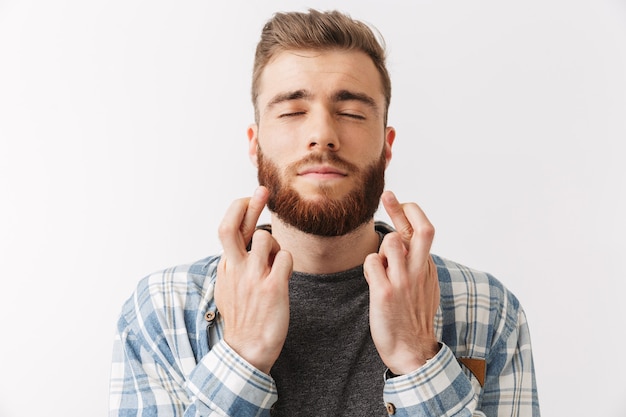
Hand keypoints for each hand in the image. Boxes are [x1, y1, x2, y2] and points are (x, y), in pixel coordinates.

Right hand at [214, 186, 292, 373]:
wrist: (247, 349)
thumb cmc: (242, 317)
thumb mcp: (228, 287)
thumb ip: (233, 263)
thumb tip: (240, 244)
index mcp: (225, 266)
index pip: (227, 229)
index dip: (238, 210)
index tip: (249, 199)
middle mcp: (236, 268)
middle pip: (232, 227)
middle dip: (249, 204)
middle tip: (262, 190)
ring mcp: (253, 277)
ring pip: (268, 239)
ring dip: (278, 245)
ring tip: (277, 262)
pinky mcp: (273, 288)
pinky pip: (286, 258)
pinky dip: (288, 261)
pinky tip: (285, 275)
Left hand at [363, 190, 439, 374]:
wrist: (411, 350)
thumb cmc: (413, 317)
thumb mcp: (423, 286)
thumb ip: (416, 263)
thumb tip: (403, 241)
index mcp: (428, 267)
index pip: (424, 230)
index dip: (411, 212)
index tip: (399, 202)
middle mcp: (419, 270)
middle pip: (420, 229)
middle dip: (401, 208)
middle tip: (388, 196)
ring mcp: (403, 281)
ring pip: (389, 241)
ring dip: (380, 248)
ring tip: (380, 267)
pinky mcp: (386, 293)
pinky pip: (371, 263)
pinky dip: (369, 266)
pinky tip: (372, 280)